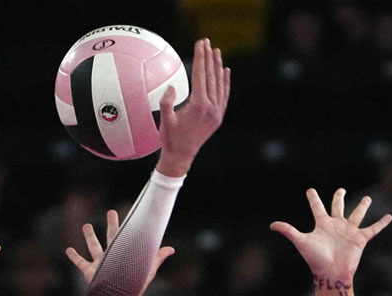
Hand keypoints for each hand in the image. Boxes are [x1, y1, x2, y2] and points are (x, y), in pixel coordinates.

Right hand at [66, 209, 165, 295]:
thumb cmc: (136, 287)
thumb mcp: (148, 270)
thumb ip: (157, 258)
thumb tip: (171, 249)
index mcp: (124, 253)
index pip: (125, 235)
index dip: (126, 224)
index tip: (128, 215)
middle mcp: (112, 256)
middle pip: (110, 236)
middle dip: (111, 224)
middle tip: (111, 212)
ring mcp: (100, 263)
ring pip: (93, 246)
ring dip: (90, 236)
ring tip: (86, 225)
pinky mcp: (90, 272)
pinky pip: (80, 262)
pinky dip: (73, 256)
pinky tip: (68, 250)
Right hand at [156, 39, 230, 177]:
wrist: (181, 156)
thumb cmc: (170, 139)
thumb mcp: (165, 121)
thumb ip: (167, 103)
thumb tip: (172, 87)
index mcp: (199, 106)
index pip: (201, 75)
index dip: (200, 58)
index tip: (200, 45)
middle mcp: (211, 107)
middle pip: (211, 76)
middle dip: (209, 58)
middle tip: (207, 42)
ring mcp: (217, 112)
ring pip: (220, 84)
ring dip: (218, 66)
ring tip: (217, 52)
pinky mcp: (218, 116)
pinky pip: (224, 94)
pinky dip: (225, 82)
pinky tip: (226, 71)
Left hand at [269, 187, 391, 283]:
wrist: (330, 272)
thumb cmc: (315, 259)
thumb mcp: (301, 241)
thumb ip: (288, 231)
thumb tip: (272, 225)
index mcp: (322, 224)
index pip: (317, 207)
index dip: (313, 198)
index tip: (310, 190)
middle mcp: (336, 225)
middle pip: (338, 207)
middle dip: (339, 198)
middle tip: (341, 190)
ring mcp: (349, 231)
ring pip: (357, 214)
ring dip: (363, 206)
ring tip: (368, 198)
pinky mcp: (360, 239)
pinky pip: (373, 229)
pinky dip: (381, 223)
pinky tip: (389, 217)